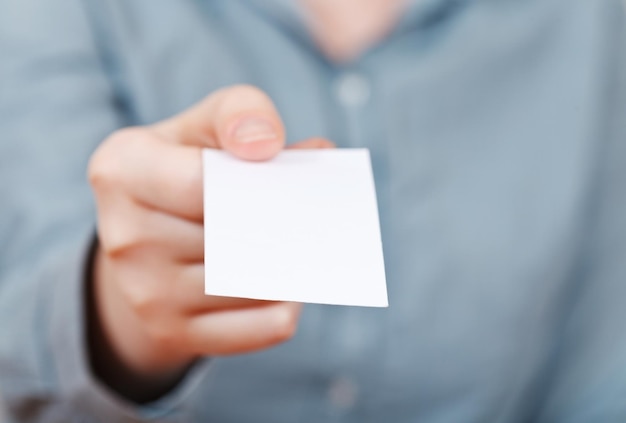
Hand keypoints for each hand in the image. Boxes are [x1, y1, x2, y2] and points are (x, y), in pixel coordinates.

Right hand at [87, 85, 332, 399]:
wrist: (143, 238)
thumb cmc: (185, 167)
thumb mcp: (202, 124)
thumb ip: (241, 112)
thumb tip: (281, 145)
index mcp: (122, 170)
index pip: (202, 184)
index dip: (257, 181)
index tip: (287, 173)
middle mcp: (122, 236)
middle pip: (230, 236)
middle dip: (282, 224)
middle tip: (318, 216)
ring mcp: (143, 292)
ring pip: (248, 284)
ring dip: (290, 266)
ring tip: (308, 244)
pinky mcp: (170, 332)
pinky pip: (253, 328)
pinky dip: (285, 308)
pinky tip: (293, 285)